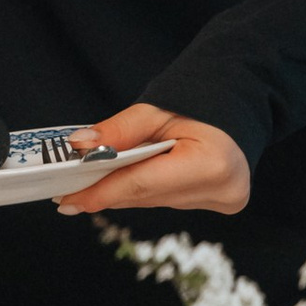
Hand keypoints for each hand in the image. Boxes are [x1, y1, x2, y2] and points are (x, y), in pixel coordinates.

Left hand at [52, 104, 251, 216]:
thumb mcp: (155, 110)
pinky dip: (144, 190)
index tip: (68, 199)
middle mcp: (222, 190)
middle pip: (145, 196)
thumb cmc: (200, 102)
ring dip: (122, 192)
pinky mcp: (221, 203)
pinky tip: (123, 182)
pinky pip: (168, 200)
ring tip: (89, 184)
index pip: (143, 185)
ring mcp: (224, 201)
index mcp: (211, 165)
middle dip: (104, 192)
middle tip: (67, 192)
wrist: (238, 105)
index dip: (101, 192)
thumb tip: (78, 146)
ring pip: (154, 201)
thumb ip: (118, 131)